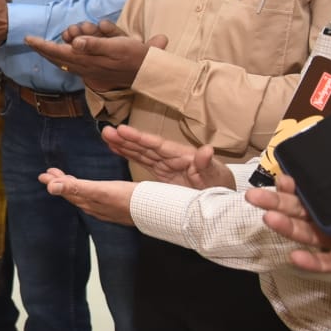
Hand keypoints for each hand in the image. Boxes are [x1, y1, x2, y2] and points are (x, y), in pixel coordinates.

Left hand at [24, 20, 166, 91]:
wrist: (149, 73)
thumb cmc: (134, 56)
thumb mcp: (117, 46)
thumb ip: (94, 44)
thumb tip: (74, 43)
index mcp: (87, 61)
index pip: (58, 52)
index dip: (42, 46)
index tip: (28, 38)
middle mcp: (84, 68)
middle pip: (57, 57)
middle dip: (45, 48)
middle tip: (35, 40)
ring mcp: (88, 71)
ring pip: (66, 59)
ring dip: (62, 47)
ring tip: (67, 36)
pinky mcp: (94, 72)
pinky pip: (75, 62)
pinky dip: (70, 54)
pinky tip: (72, 48)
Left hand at [40, 169, 136, 225]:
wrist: (158, 213)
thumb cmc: (129, 199)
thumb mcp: (100, 190)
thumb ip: (75, 187)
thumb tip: (50, 186)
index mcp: (90, 200)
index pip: (67, 191)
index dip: (56, 182)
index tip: (45, 173)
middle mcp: (95, 207)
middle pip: (73, 194)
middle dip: (61, 183)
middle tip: (50, 173)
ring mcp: (106, 210)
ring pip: (84, 198)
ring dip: (72, 187)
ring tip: (64, 178)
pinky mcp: (117, 210)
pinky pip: (95, 201)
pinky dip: (86, 193)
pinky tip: (90, 193)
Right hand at [100, 123, 231, 189]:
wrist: (224, 200)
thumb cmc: (221, 187)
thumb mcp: (217, 178)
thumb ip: (208, 165)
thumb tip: (206, 150)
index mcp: (183, 157)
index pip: (158, 146)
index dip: (139, 138)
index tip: (122, 130)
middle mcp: (172, 158)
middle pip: (146, 147)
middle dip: (126, 139)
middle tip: (106, 131)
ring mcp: (166, 165)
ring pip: (141, 152)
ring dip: (124, 145)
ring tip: (106, 136)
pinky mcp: (163, 174)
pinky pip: (143, 161)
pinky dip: (129, 154)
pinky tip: (116, 148)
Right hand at [244, 97, 330, 289]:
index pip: (324, 184)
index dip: (299, 182)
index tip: (280, 176)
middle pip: (312, 210)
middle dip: (282, 206)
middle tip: (254, 199)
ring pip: (318, 236)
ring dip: (291, 230)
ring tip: (268, 221)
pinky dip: (316, 263)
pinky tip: (296, 257)